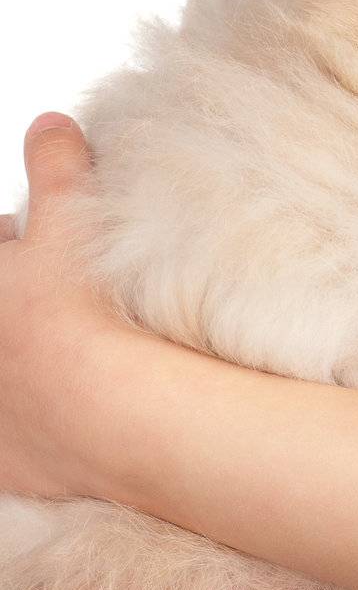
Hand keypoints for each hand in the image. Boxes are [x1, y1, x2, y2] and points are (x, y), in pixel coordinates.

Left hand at [0, 113, 144, 499]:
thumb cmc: (82, 314)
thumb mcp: (71, 218)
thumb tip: (49, 124)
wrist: (114, 414)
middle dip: (19, 295)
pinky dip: (31, 418)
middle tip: (61, 286)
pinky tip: (63, 403)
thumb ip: (56, 164)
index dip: (16, 241)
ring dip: (23, 355)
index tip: (40, 241)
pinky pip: (13, 436)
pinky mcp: (6, 464)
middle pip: (1, 308)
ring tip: (66, 345)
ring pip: (7, 371)